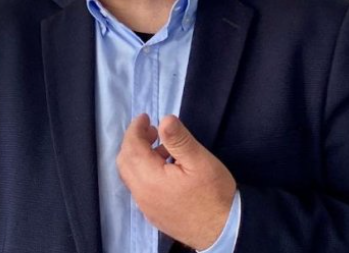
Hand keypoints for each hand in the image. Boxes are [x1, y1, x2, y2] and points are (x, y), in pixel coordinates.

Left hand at [116, 114, 236, 250]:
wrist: (223, 231)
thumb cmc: (214, 193)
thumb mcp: (200, 161)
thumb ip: (179, 139)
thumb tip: (164, 119)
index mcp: (150, 179)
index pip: (131, 148)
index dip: (134, 129)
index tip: (145, 117)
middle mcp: (142, 194)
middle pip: (125, 162)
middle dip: (134, 142)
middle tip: (152, 130)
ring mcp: (146, 207)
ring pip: (131, 176)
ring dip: (140, 157)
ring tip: (163, 147)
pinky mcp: (154, 215)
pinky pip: (140, 188)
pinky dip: (145, 172)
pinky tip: (166, 169)